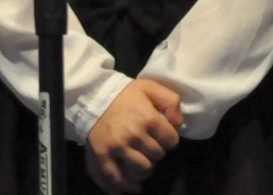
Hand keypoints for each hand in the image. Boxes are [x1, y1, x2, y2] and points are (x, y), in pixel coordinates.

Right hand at [84, 79, 181, 193]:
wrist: (93, 96)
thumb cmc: (124, 95)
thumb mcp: (149, 88)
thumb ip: (171, 100)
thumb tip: (179, 123)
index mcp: (147, 118)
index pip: (172, 141)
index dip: (168, 139)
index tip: (160, 135)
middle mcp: (134, 135)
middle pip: (158, 156)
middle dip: (156, 151)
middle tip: (147, 145)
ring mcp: (118, 147)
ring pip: (143, 169)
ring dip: (144, 167)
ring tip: (140, 161)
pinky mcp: (103, 155)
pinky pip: (117, 178)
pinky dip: (126, 185)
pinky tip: (133, 186)